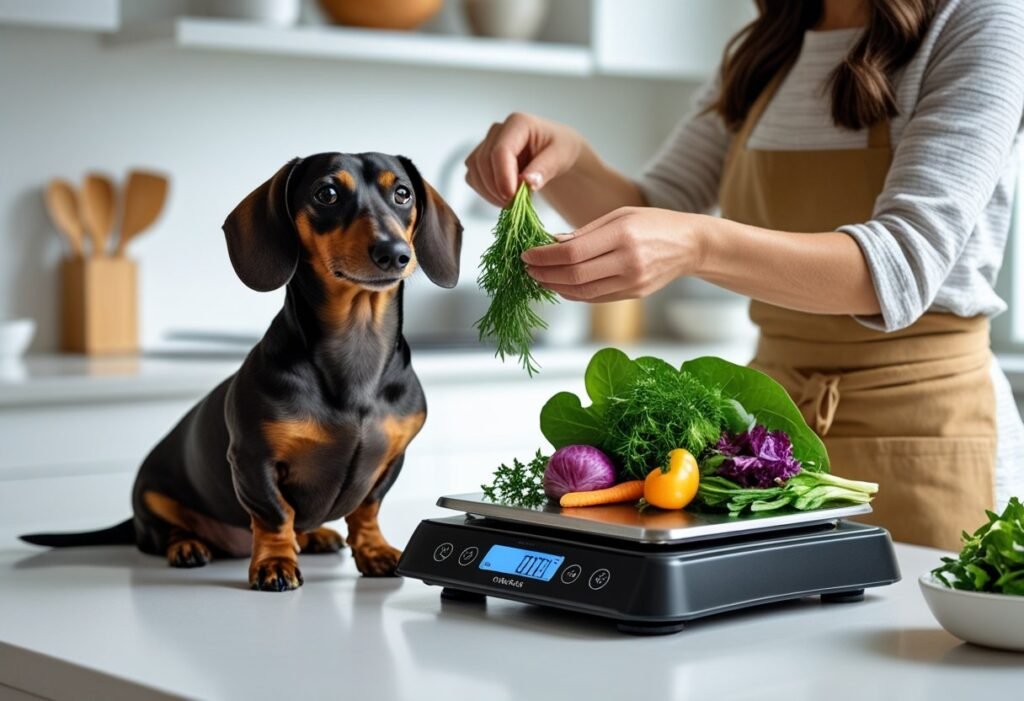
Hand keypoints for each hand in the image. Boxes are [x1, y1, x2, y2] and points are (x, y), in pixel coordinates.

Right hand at [464, 112, 583, 206]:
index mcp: (518, 123)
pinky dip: (485, 193)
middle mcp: (498, 131)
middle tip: (515, 204)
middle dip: (496, 187)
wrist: (554, 152)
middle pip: (483, 161)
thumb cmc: (559, 149)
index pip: (501, 150)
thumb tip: (528, 182)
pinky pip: (473, 178)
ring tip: (512, 202)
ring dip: (489, 192)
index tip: (512, 197)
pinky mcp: (481, 159)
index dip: (503, 176)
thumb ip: (545, 168)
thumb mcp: (561, 156)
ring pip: (474, 170)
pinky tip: (503, 198)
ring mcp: (486, 144)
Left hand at [521, 207, 707, 302]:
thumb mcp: (619, 215)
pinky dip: (573, 294)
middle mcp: (628, 261)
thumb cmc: (653, 223)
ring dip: (555, 287)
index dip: (544, 256)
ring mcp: (632, 281)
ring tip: (539, 278)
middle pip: (574, 275)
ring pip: (582, 292)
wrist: (691, 245)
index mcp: (622, 234)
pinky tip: (561, 286)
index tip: (527, 254)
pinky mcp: (634, 294)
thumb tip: (550, 243)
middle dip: (544, 273)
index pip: (572, 253)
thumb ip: (584, 232)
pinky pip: (596, 298)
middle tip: (527, 268)